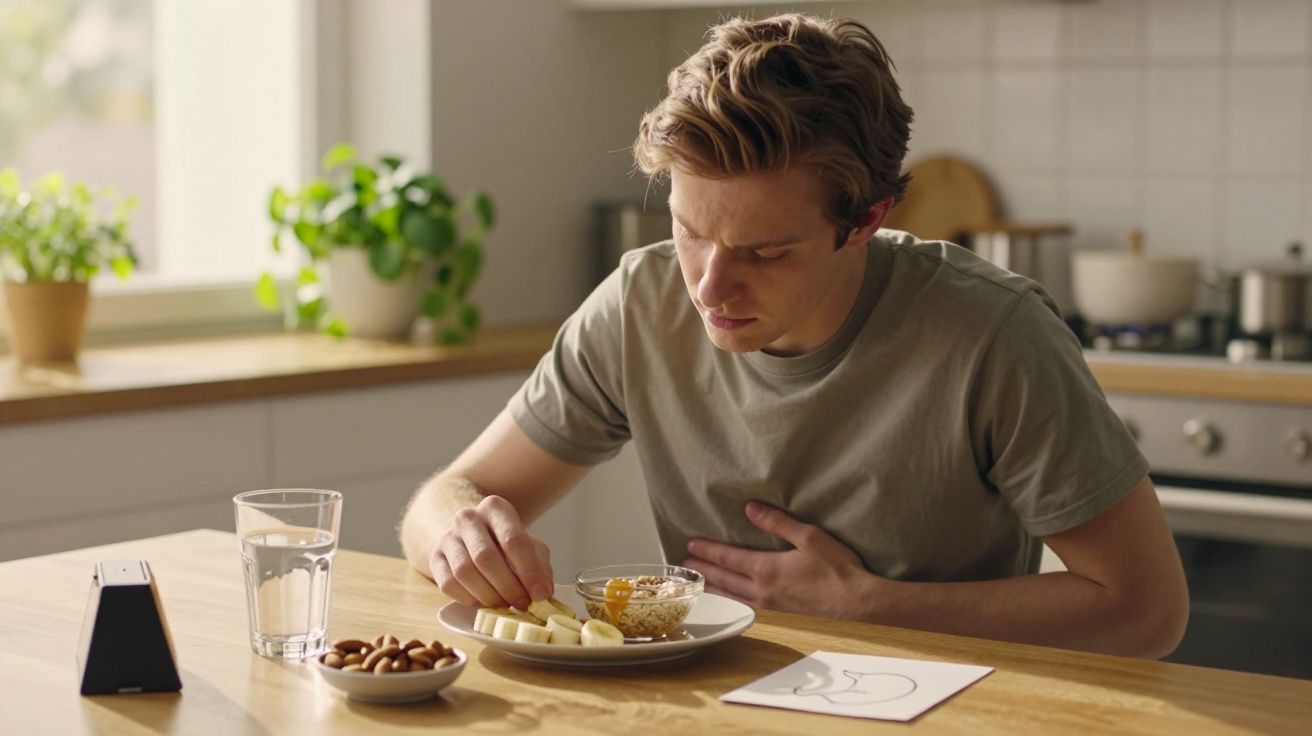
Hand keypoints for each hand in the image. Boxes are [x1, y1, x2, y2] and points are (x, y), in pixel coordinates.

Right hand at [429, 495, 552, 609]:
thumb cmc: (507, 544)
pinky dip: (469, 599)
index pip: (512, 539)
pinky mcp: (434, 558)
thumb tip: (543, 593)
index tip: (540, 595)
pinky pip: (448, 584)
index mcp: (495, 508)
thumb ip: (540, 566)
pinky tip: (484, 602)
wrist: (473, 537)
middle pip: (485, 557)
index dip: (528, 571)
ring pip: (464, 572)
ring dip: (488, 596)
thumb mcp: (530, 547)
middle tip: (523, 604)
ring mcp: (447, 537)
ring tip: (505, 605)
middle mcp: (467, 517)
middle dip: (508, 586)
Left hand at [681, 501, 882, 618]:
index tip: (690, 545)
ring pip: (732, 594)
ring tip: (698, 583)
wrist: (857, 603)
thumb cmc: (837, 569)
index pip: (728, 557)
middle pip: (724, 578)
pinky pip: (746, 605)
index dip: (708, 550)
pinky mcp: (781, 613)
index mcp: (766, 569)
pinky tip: (730, 598)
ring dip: (713, 587)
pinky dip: (731, 599)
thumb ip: (778, 523)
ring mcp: (771, 605)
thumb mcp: (809, 537)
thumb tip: (751, 508)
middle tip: (683, 565)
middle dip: (703, 570)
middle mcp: (763, 589)